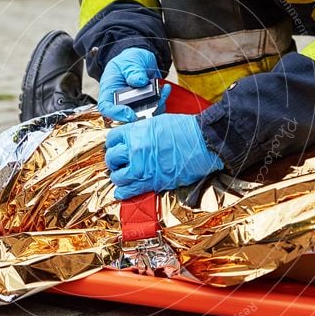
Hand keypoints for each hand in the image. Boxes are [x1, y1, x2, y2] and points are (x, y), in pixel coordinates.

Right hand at [97, 47, 170, 122]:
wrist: (139, 61)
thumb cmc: (128, 61)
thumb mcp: (129, 61)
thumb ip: (133, 71)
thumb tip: (139, 81)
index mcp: (110, 91)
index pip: (107, 107)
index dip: (117, 113)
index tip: (130, 114)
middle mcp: (120, 102)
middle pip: (126, 116)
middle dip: (142, 113)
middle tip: (154, 103)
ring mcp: (134, 105)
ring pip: (143, 115)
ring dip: (155, 106)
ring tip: (162, 91)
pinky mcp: (146, 105)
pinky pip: (154, 108)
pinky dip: (162, 101)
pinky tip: (166, 89)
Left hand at [105, 114, 223, 199]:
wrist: (202, 142)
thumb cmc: (185, 130)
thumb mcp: (157, 122)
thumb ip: (141, 132)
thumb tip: (135, 139)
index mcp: (135, 132)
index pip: (111, 139)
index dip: (113, 144)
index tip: (115, 147)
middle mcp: (134, 150)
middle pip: (111, 158)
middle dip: (114, 161)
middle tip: (118, 163)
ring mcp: (142, 167)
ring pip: (117, 177)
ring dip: (118, 177)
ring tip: (123, 176)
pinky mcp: (152, 182)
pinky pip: (129, 191)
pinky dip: (123, 193)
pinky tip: (122, 192)